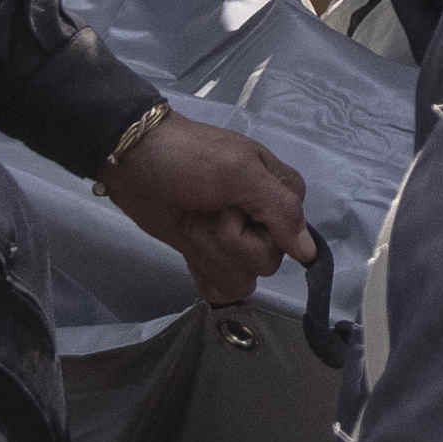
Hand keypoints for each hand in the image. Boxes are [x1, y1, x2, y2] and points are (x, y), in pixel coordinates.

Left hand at [100, 108, 313, 322]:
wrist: (132, 161)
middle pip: (266, 261)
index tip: (233, 206)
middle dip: (228, 240)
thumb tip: (309, 254)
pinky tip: (189, 245)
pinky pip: (222, 282)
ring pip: (242, 276)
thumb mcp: (239, 173)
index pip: (292, 237)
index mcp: (280, 192)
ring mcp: (235, 239)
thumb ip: (281, 209)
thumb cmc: (187, 158)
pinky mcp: (211, 252)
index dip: (260, 229)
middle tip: (205, 208)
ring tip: (192, 221)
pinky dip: (203, 268)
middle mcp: (263, 220)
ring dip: (210, 252)